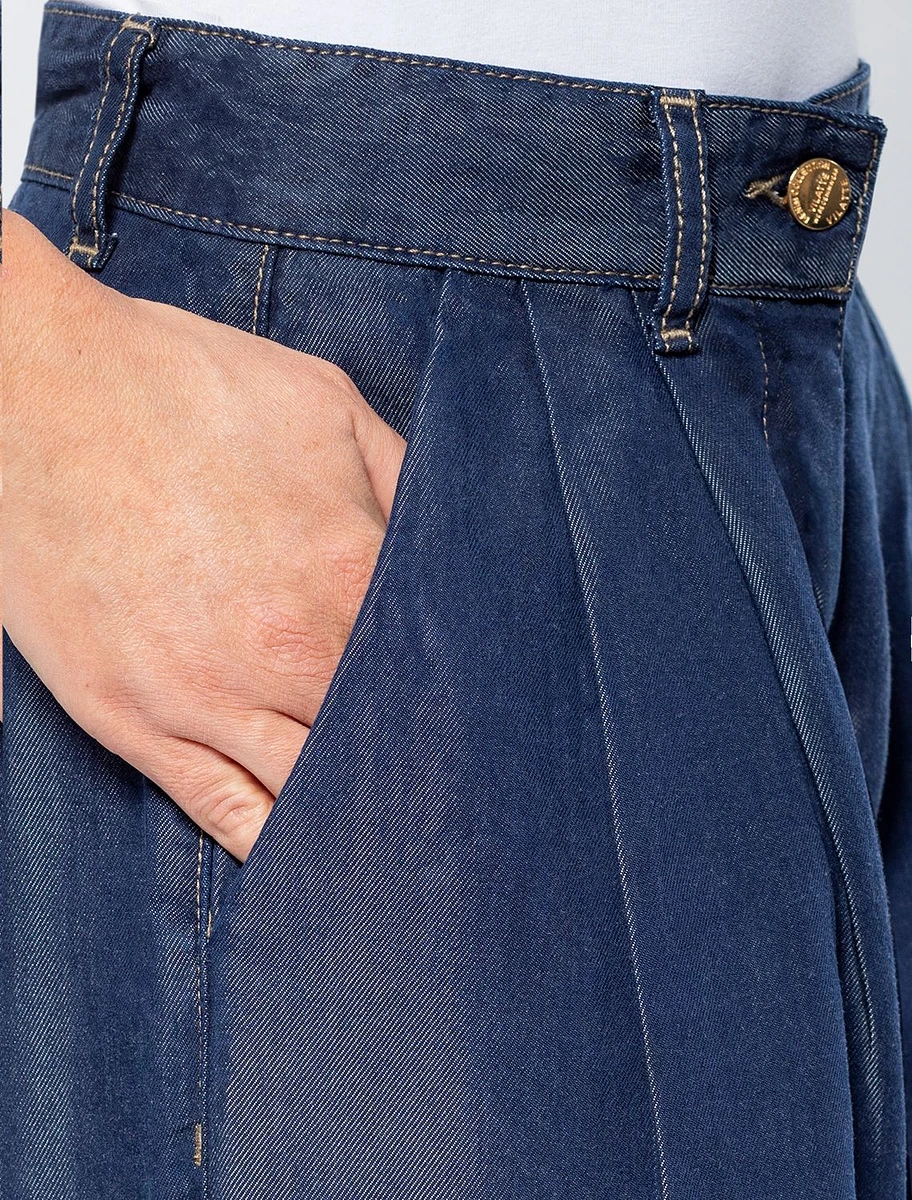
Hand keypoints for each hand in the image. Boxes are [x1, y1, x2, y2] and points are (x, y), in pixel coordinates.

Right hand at [2, 210, 405, 859]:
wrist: (34, 388)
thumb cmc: (183, 384)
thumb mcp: (325, 403)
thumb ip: (402, 481)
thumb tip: (448, 544)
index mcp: (348, 570)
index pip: (438, 674)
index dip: (468, 707)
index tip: (498, 737)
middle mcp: (285, 650)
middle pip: (385, 746)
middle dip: (424, 775)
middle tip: (470, 814)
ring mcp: (203, 694)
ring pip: (310, 795)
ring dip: (359, 823)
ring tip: (405, 858)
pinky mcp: (131, 718)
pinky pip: (219, 809)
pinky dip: (270, 845)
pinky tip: (309, 862)